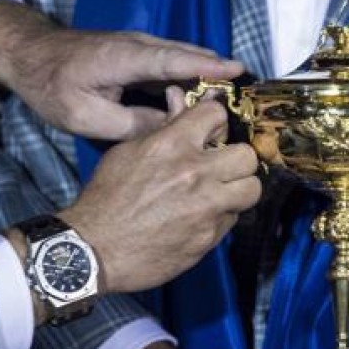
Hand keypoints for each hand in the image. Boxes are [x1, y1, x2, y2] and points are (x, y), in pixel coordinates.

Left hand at [0, 1, 242, 139]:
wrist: (29, 57)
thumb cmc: (52, 88)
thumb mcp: (85, 117)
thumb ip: (130, 124)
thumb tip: (169, 132)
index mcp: (125, 59)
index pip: (172, 60)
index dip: (205, 66)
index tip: (236, 71)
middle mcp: (138, 48)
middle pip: (185, 56)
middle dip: (218, 70)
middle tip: (248, 91)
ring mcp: (139, 50)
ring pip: (181, 59)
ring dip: (208, 74)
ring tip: (236, 95)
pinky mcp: (138, 58)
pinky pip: (172, 65)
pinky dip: (192, 76)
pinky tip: (207, 95)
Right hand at [43, 101, 259, 293]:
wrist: (96, 249)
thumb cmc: (106, 198)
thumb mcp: (128, 152)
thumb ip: (163, 128)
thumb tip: (180, 99)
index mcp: (172, 144)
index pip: (217, 114)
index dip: (217, 121)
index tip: (213, 132)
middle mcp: (195, 173)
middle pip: (247, 155)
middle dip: (237, 159)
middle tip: (224, 166)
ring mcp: (206, 208)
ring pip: (252, 189)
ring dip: (239, 189)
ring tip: (222, 192)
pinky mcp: (209, 237)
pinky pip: (233, 219)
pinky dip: (223, 216)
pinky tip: (203, 217)